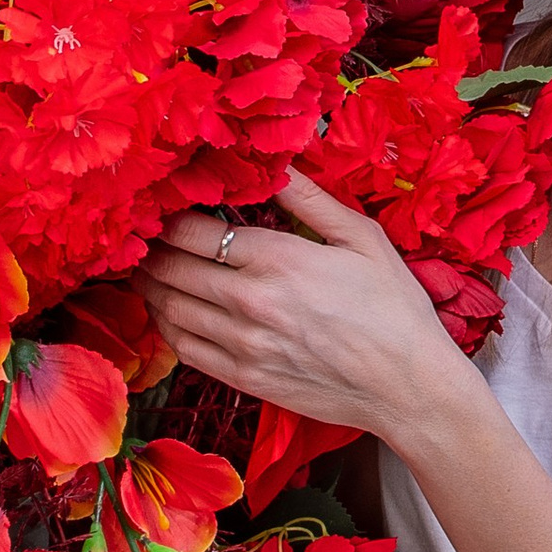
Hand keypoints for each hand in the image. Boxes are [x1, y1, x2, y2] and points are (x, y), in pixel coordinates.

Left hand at [142, 177, 475, 445]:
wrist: (409, 387)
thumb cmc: (394, 309)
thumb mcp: (362, 238)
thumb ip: (310, 199)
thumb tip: (275, 163)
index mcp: (278, 259)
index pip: (193, 232)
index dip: (168, 217)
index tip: (162, 206)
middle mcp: (251, 302)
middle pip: (171, 269)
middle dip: (150, 249)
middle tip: (142, 236)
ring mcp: (243, 345)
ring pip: (170, 310)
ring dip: (151, 286)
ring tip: (147, 269)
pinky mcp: (245, 379)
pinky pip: (185, 349)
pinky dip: (167, 327)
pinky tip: (170, 312)